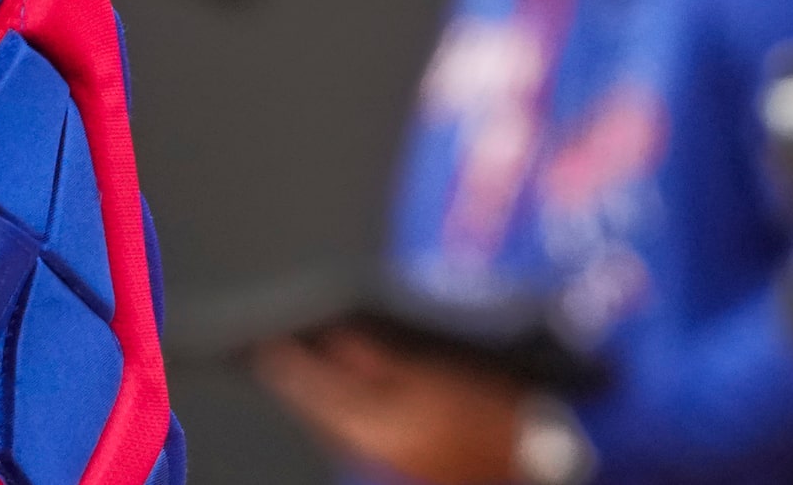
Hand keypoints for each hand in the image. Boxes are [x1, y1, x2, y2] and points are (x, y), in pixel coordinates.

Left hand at [253, 329, 526, 484]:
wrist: (528, 457)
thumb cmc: (485, 410)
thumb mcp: (431, 370)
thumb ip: (377, 355)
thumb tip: (335, 336)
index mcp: (369, 426)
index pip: (311, 387)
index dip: (286, 357)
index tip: (264, 333)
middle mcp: (365, 448)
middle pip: (318, 406)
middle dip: (299, 371)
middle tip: (277, 338)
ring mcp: (382, 458)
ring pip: (337, 417)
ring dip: (322, 388)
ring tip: (307, 354)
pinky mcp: (399, 459)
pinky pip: (358, 427)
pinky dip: (348, 403)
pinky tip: (351, 382)